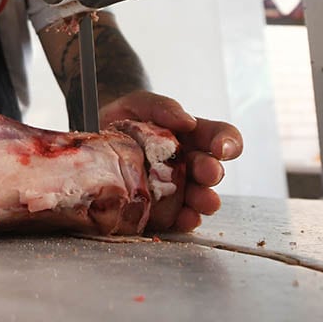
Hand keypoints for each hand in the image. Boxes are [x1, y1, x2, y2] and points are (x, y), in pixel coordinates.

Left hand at [99, 90, 242, 232]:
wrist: (94, 135)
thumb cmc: (125, 119)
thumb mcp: (140, 103)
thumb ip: (164, 107)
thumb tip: (188, 121)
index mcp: (192, 136)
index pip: (220, 137)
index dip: (229, 143)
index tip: (222, 148)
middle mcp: (189, 164)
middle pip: (212, 170)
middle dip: (212, 172)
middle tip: (207, 172)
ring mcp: (176, 188)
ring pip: (200, 198)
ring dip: (205, 200)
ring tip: (203, 201)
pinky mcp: (161, 209)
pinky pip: (177, 218)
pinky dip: (184, 220)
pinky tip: (185, 218)